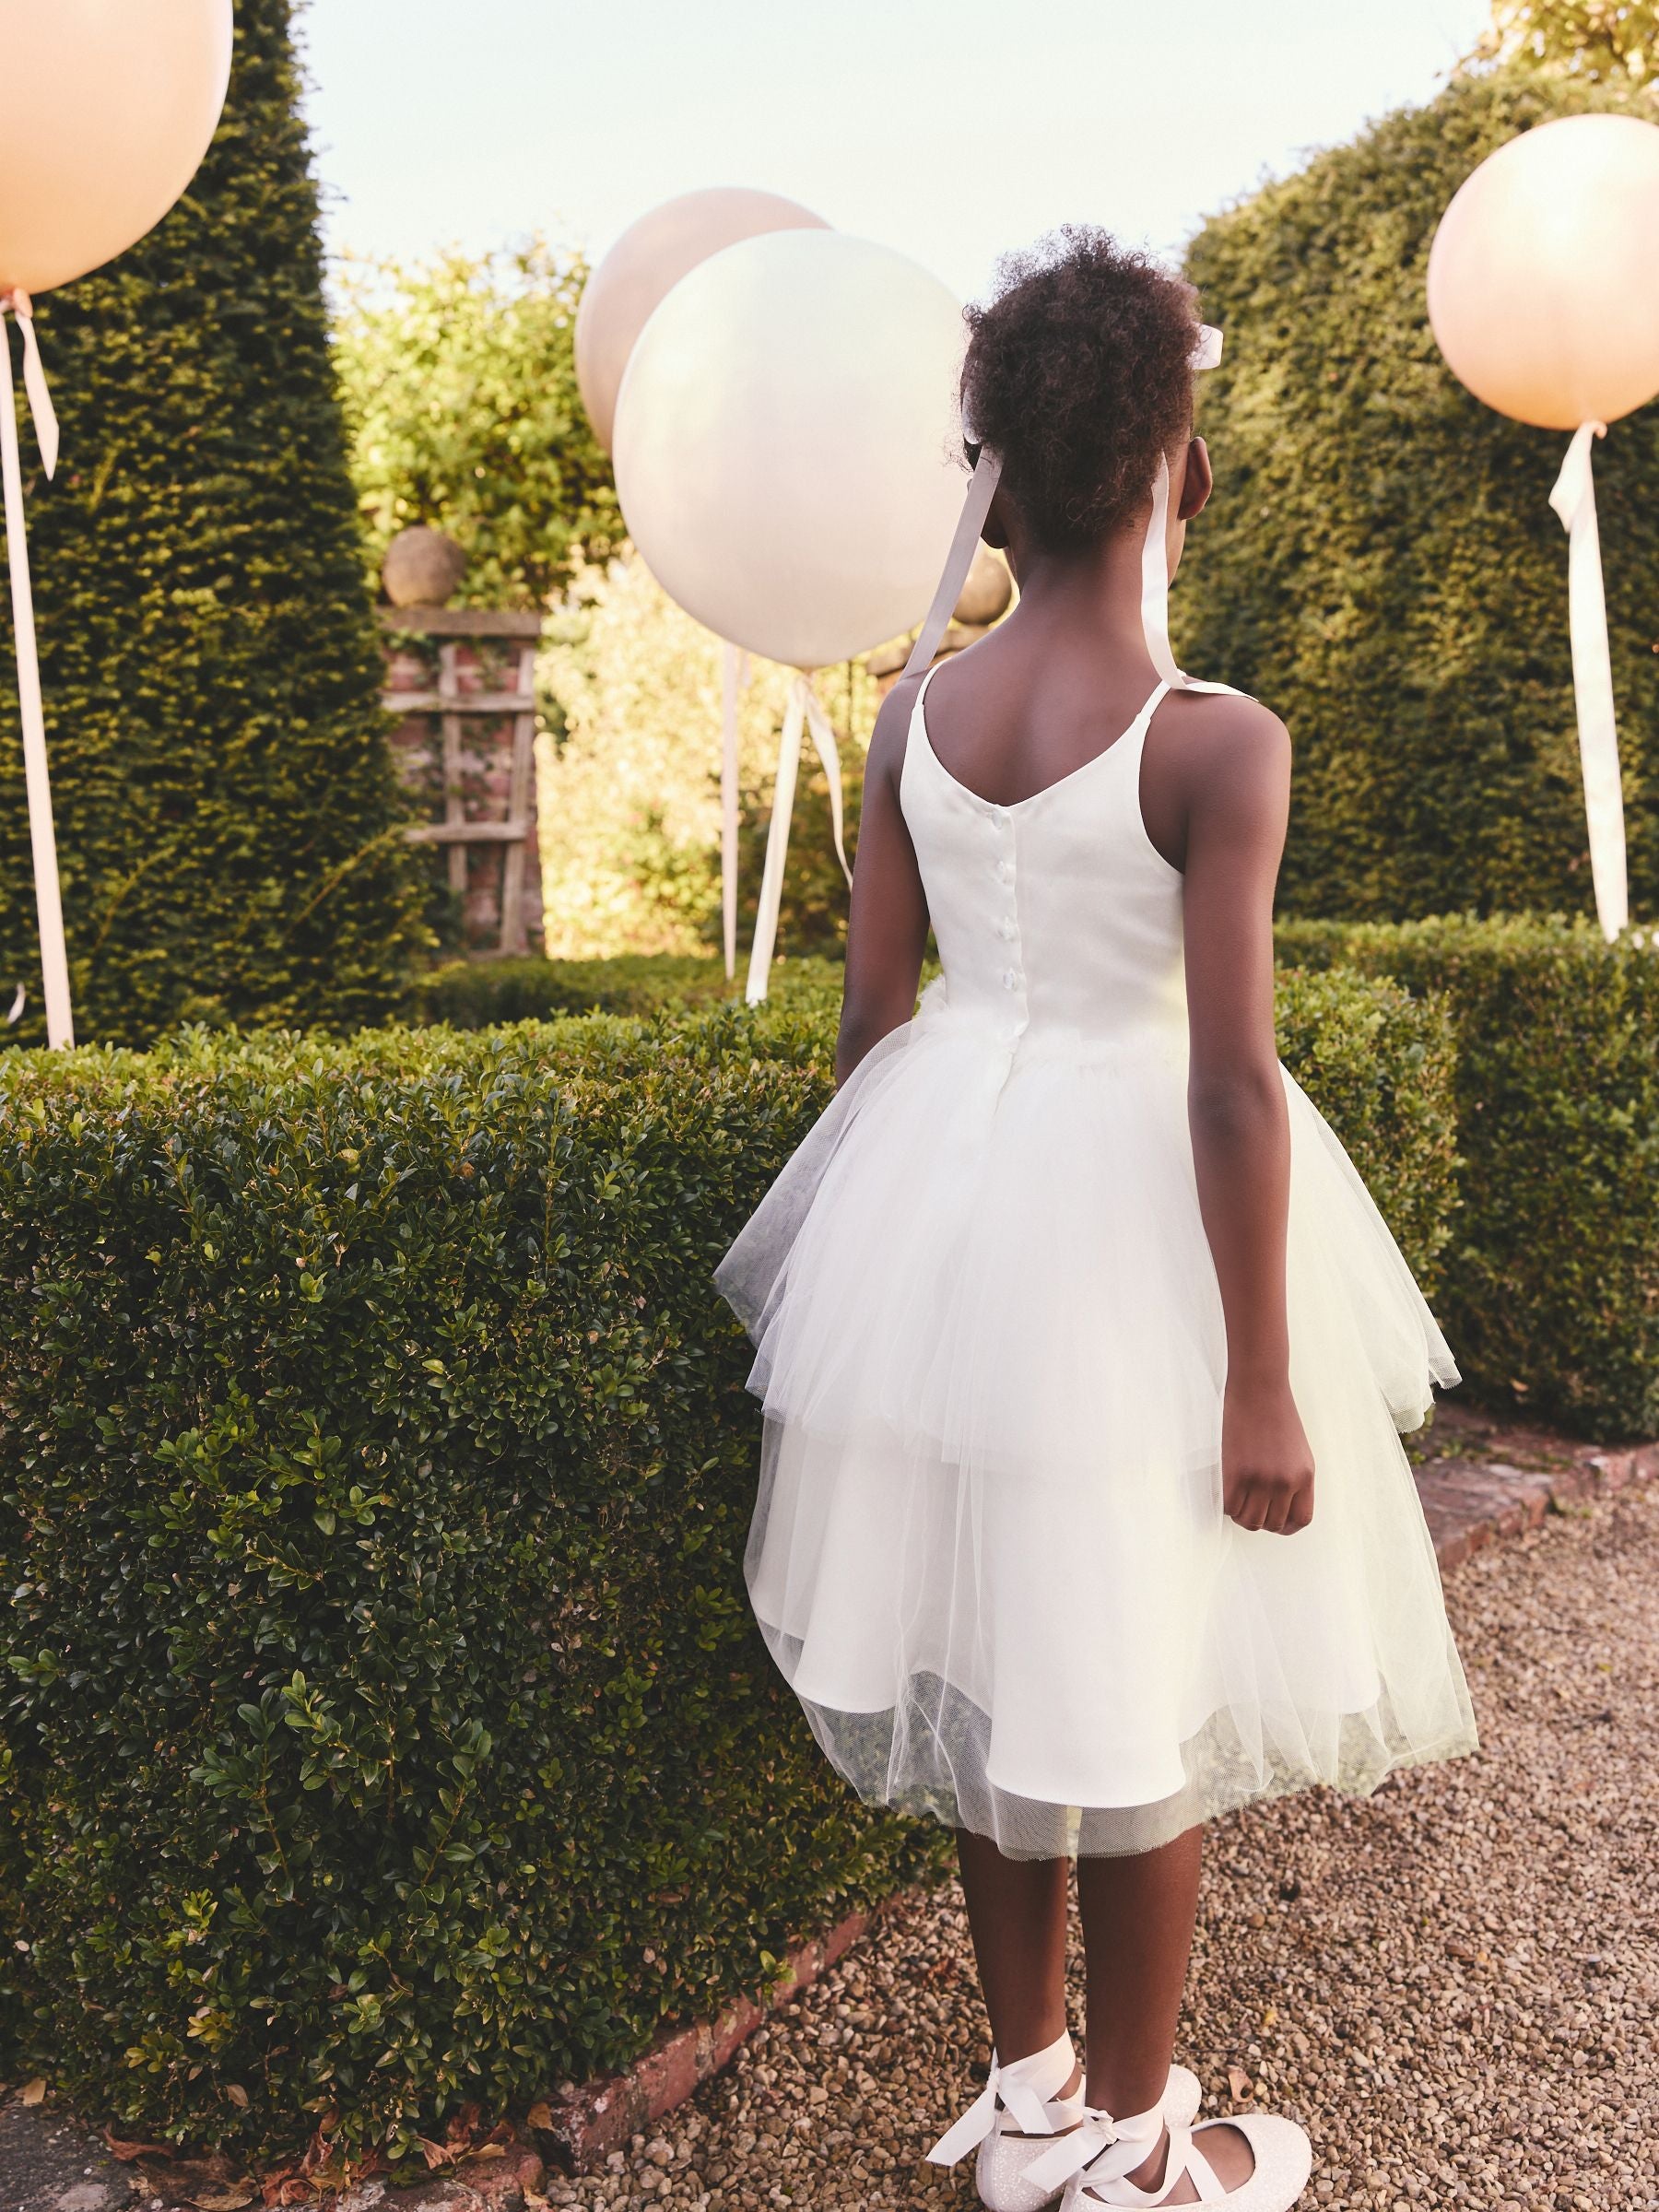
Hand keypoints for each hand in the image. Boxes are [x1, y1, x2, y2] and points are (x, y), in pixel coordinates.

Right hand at [1221, 1374, 1314, 1533]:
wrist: (1259, 1387)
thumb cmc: (1276, 1414)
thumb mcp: (1298, 1451)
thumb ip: (1293, 1479)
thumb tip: (1280, 1505)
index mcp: (1305, 1476)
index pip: (1301, 1519)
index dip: (1286, 1527)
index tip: (1274, 1521)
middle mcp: (1286, 1482)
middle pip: (1273, 1524)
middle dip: (1261, 1520)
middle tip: (1250, 1507)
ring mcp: (1261, 1479)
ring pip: (1250, 1521)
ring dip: (1242, 1516)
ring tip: (1238, 1501)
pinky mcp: (1237, 1472)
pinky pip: (1230, 1507)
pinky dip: (1228, 1505)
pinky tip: (1228, 1491)